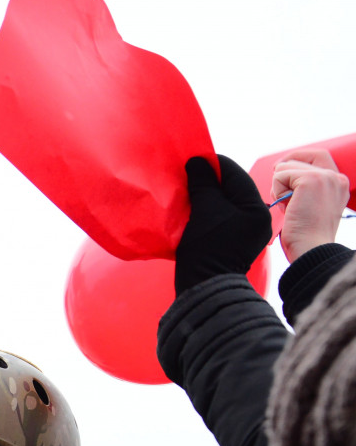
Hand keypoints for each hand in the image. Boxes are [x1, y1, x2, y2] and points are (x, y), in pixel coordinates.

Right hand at [175, 155, 271, 294]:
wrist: (205, 286)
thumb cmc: (206, 246)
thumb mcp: (204, 209)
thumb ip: (203, 182)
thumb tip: (198, 161)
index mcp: (256, 207)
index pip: (234, 173)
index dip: (212, 163)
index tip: (191, 159)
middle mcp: (258, 217)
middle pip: (232, 186)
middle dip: (210, 178)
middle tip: (188, 174)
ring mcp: (248, 231)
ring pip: (227, 201)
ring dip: (208, 193)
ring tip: (189, 189)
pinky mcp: (236, 241)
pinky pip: (224, 215)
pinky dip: (209, 207)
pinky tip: (195, 207)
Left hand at [271, 149, 348, 262]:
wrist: (311, 248)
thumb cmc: (305, 233)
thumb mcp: (310, 204)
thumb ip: (304, 186)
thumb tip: (281, 167)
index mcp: (339, 183)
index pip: (317, 155)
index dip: (296, 158)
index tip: (279, 169)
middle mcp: (336, 177)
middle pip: (296, 160)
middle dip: (283, 178)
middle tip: (286, 201)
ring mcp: (325, 177)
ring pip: (284, 168)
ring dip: (279, 188)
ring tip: (290, 207)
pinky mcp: (311, 180)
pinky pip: (279, 176)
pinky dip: (277, 192)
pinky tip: (288, 207)